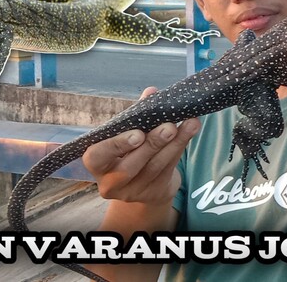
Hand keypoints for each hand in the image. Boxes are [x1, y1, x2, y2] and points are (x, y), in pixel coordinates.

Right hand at [82, 87, 200, 204]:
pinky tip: (190, 131)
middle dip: (152, 144)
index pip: (97, 156)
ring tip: (189, 124)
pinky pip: (168, 169)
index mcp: (96, 163)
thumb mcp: (125, 133)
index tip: (138, 133)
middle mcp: (110, 182)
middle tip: (168, 127)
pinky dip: (180, 148)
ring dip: (174, 144)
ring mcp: (132, 192)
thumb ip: (135, 114)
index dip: (116, 145)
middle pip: (131, 166)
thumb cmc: (127, 150)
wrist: (140, 182)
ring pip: (155, 167)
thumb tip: (151, 93)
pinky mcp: (153, 194)